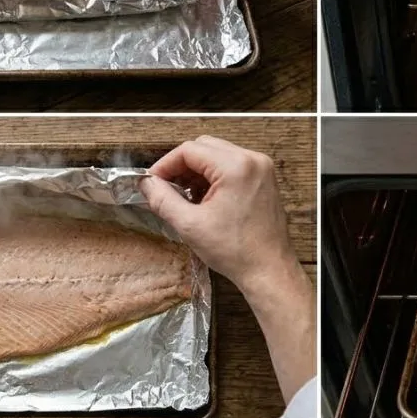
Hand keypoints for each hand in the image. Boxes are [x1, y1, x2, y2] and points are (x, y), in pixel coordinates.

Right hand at [139, 135, 294, 293]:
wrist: (269, 270)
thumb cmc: (235, 251)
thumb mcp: (190, 225)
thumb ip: (162, 199)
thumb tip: (146, 183)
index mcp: (236, 166)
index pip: (189, 150)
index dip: (165, 164)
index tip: (152, 182)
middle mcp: (252, 160)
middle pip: (204, 147)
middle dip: (181, 166)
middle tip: (167, 189)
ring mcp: (261, 168)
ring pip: (218, 155)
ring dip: (197, 172)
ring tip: (187, 198)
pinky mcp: (264, 179)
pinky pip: (233, 166)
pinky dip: (215, 177)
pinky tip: (205, 200)